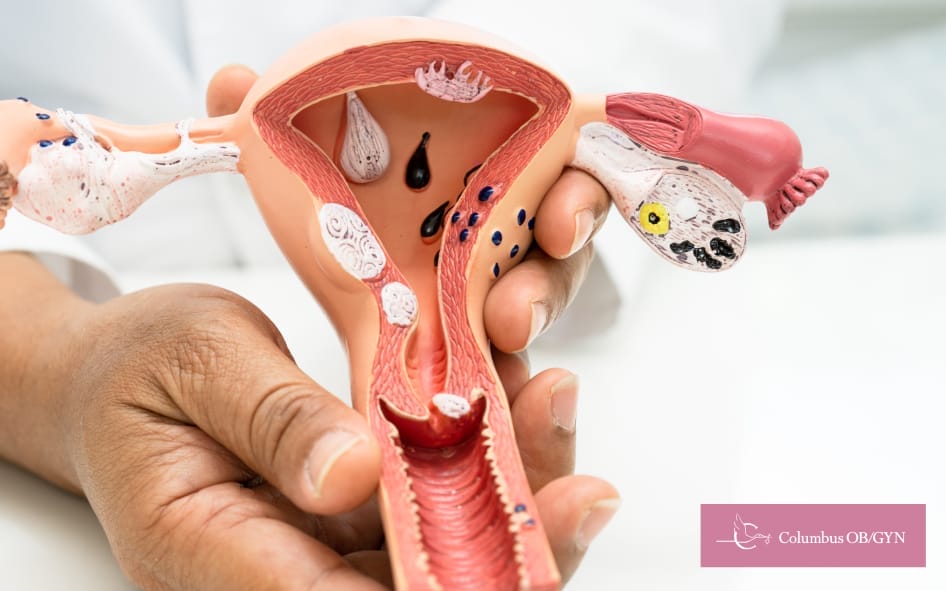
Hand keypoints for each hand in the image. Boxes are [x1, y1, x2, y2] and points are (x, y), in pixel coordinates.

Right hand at [38, 284, 613, 589]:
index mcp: (208, 548)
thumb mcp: (194, 362)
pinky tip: (522, 402)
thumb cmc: (135, 365)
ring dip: (508, 489)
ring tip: (560, 412)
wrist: (112, 373)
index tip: (520, 547)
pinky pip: (426, 500)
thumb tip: (354, 476)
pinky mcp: (346, 512)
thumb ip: (272, 418)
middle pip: (405, 588)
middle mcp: (273, 566)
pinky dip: (478, 452)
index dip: (436, 586)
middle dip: (506, 545)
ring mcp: (316, 544)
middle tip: (584, 491)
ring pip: (430, 546)